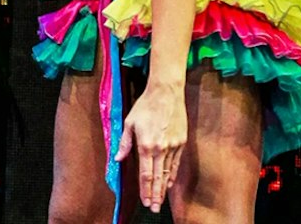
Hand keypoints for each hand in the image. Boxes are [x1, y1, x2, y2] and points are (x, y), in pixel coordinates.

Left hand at [117, 82, 187, 212]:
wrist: (167, 92)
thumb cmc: (145, 106)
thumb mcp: (129, 123)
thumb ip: (124, 143)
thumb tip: (118, 159)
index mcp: (146, 145)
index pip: (145, 175)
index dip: (145, 190)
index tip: (144, 202)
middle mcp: (161, 148)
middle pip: (157, 177)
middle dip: (155, 195)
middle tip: (154, 209)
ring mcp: (173, 145)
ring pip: (168, 171)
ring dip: (163, 187)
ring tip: (160, 200)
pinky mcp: (182, 140)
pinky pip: (176, 162)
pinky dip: (172, 173)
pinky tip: (169, 182)